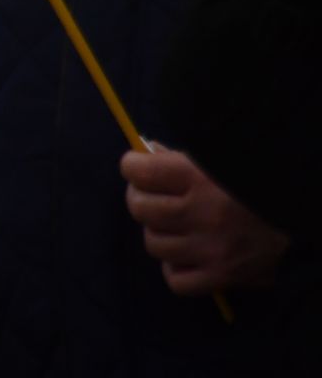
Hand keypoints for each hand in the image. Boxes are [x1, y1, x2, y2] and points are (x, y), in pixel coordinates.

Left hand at [122, 145, 289, 295]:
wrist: (301, 222)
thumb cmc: (257, 185)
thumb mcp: (220, 160)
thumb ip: (179, 157)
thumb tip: (145, 154)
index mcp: (200, 178)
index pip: (140, 172)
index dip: (133, 166)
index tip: (138, 167)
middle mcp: (203, 214)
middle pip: (140, 208)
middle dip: (140, 198)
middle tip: (152, 196)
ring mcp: (211, 250)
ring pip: (153, 244)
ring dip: (159, 232)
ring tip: (175, 225)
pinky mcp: (223, 277)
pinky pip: (175, 280)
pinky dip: (175, 267)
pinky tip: (186, 255)